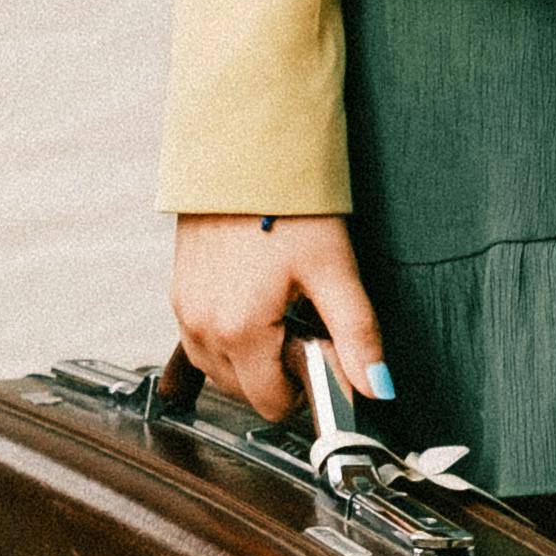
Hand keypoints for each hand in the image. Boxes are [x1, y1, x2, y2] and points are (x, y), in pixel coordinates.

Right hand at [170, 206, 391, 430]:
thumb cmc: (284, 202)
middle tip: (306, 327)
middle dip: (279, 374)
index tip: (323, 355)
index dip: (305, 391)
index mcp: (239, 329)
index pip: (272, 403)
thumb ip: (356, 334)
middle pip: (244, 391)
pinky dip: (230, 340)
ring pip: (220, 370)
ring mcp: (185, 310)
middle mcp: (203, 326)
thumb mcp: (334, 270)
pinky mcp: (179, 293)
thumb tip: (375, 385)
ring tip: (282, 313)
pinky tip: (256, 306)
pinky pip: (202, 341)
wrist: (242, 152)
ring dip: (253, 360)